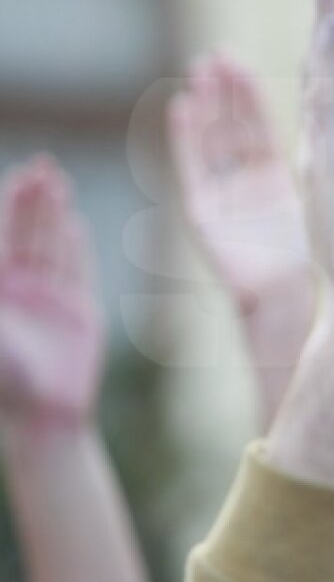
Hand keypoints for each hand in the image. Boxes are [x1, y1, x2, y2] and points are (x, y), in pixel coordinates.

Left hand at [0, 157, 102, 425]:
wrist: (44, 415)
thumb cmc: (5, 377)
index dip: (7, 206)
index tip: (17, 174)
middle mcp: (18, 291)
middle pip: (25, 234)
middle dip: (31, 200)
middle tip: (41, 165)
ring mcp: (50, 301)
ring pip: (52, 247)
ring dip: (54, 215)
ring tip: (57, 183)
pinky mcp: (79, 314)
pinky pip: (79, 272)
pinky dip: (77, 248)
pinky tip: (75, 225)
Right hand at [168, 54, 310, 313]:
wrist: (317, 324)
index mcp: (298, 193)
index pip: (282, 135)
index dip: (273, 102)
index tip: (268, 67)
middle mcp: (262, 195)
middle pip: (243, 130)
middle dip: (234, 92)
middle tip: (226, 53)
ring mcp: (235, 207)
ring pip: (217, 142)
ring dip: (211, 104)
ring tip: (206, 62)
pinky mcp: (212, 223)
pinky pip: (195, 173)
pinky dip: (188, 138)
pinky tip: (184, 105)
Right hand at [299, 0, 333, 325]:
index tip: (333, 9)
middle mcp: (324, 160)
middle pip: (324, 73)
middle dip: (326, 17)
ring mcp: (323, 166)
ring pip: (323, 79)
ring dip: (327, 24)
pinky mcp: (330, 177)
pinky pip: (327, 108)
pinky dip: (328, 64)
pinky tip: (332, 23)